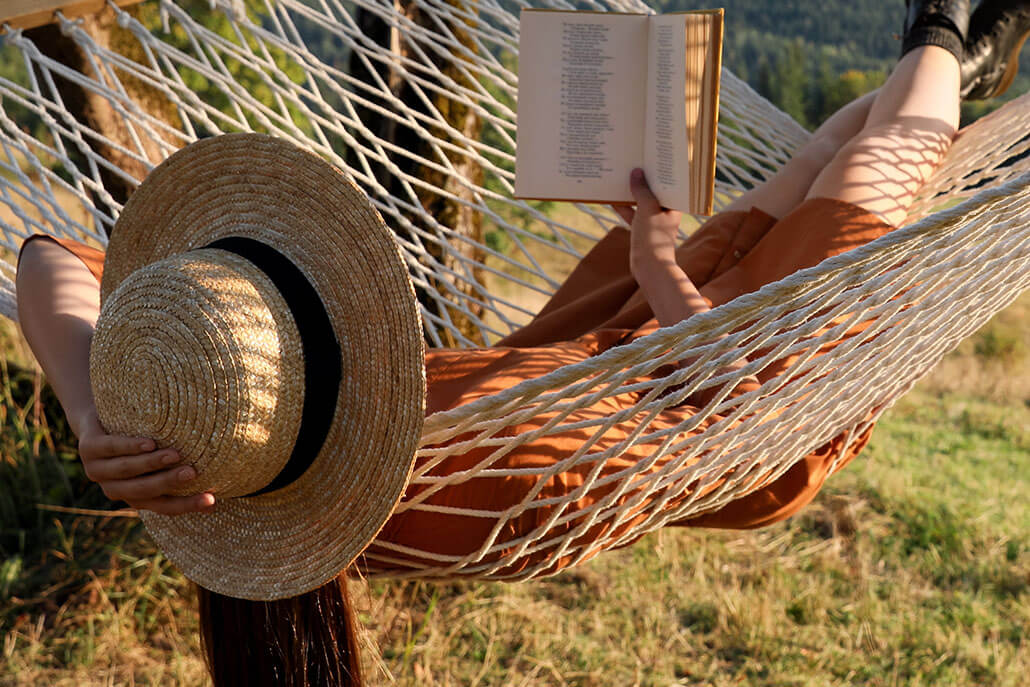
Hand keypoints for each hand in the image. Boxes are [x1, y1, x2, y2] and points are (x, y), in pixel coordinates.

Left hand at [76, 411, 214, 514]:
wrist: (96, 421)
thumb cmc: (137, 442)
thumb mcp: (155, 460)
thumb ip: (177, 469)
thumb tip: (223, 474)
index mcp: (134, 497)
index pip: (164, 506)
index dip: (187, 505)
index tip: (212, 499)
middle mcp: (114, 489)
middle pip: (144, 490)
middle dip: (169, 482)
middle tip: (193, 472)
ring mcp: (97, 470)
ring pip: (127, 470)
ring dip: (152, 464)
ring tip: (174, 454)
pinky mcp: (87, 448)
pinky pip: (110, 449)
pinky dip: (130, 447)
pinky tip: (149, 443)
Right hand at [613, 169, 682, 268]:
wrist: (649, 268)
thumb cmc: (653, 237)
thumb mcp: (647, 209)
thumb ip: (642, 190)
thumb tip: (636, 172)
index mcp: (674, 204)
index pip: (668, 181)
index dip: (659, 169)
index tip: (649, 154)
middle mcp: (666, 209)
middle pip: (654, 189)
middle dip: (643, 177)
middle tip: (633, 160)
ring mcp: (653, 219)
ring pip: (641, 200)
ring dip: (631, 191)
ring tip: (620, 175)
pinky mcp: (642, 228)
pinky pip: (632, 212)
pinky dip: (623, 206)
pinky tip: (611, 197)